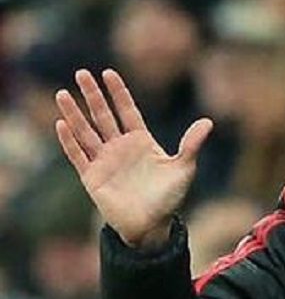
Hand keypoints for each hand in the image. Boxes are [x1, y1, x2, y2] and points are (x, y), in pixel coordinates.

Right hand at [54, 69, 212, 249]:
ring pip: (86, 132)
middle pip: (103, 116)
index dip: (118, 93)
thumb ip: (191, 145)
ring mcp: (104, 161)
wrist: (151, 225)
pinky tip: (61, 124)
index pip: (127, 111)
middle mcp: (120, 147)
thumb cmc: (169, 197)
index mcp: (141, 141)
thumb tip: (208, 122)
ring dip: (74, 114)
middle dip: (93, 95)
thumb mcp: (183, 169)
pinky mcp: (92, 177)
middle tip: (82, 73)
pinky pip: (78, 156)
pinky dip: (69, 141)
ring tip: (63, 93)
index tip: (108, 73)